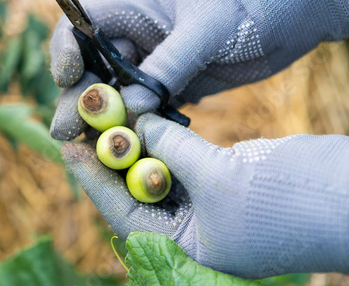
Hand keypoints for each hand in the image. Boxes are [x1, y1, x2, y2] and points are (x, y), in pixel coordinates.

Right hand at [50, 0, 348, 140]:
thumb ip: (168, 66)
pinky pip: (150, 110)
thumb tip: (133, 109)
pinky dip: (140, 127)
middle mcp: (140, 37)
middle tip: (68, 132)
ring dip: (106, 120)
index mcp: (136, 6)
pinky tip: (133, 146)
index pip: (83, 25)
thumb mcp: (206, 27)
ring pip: (120, 94)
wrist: (295, 6)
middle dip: (79, 98)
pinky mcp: (178, 87)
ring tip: (93, 148)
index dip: (66, 50)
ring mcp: (158, 64)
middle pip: (94, 68)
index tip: (66, 77)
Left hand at [62, 113, 348, 278]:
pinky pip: (182, 156)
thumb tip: (139, 124)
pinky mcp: (220, 177)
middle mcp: (190, 228)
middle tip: (83, 121)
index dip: (94, 178)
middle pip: (135, 189)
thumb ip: (174, 150)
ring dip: (137, 141)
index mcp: (184, 249)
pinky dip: (166, 136)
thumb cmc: (289, 205)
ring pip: (157, 169)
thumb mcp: (221, 181)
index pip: (123, 213)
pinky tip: (148, 114)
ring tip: (110, 111)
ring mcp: (206, 201)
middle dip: (111, 156)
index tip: (70, 145)